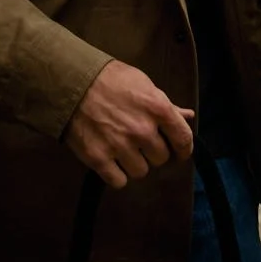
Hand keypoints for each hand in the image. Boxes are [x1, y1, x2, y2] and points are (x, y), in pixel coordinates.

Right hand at [64, 61, 193, 188]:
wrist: (72, 82)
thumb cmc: (111, 80)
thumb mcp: (143, 84)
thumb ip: (166, 104)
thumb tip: (188, 116)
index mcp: (158, 108)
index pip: (183, 139)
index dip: (184, 149)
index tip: (180, 153)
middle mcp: (142, 130)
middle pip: (161, 158)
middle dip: (153, 152)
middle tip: (140, 142)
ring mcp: (120, 146)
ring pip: (141, 172)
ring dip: (135, 164)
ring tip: (123, 149)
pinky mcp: (98, 159)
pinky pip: (119, 181)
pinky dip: (117, 174)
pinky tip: (111, 161)